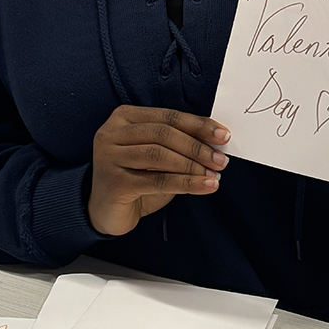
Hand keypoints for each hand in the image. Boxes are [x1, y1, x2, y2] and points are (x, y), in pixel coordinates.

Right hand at [88, 105, 229, 235]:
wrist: (105, 211)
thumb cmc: (135, 178)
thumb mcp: (157, 156)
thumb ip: (177, 144)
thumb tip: (215, 143)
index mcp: (124, 117)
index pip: (168, 116)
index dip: (198, 125)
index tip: (223, 135)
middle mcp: (112, 133)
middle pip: (164, 134)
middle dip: (197, 147)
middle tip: (220, 159)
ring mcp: (108, 157)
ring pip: (160, 155)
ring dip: (193, 165)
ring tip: (214, 175)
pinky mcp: (113, 182)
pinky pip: (157, 180)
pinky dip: (186, 183)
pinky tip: (204, 186)